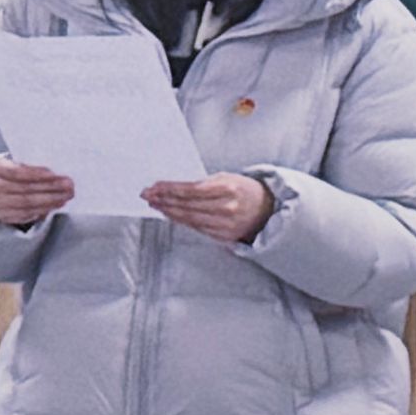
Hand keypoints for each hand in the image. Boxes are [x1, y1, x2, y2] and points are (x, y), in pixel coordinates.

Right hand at [0, 160, 74, 228]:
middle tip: (70, 186)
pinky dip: (44, 209)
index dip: (37, 173)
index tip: (55, 174)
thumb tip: (57, 173)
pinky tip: (57, 204)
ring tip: (67, 195)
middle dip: (50, 187)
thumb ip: (33, 166)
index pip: (17, 171)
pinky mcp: (4, 216)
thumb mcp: (19, 163)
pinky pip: (27, 214)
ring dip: (51, 199)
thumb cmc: (16, 172)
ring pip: (27, 203)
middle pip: (25, 188)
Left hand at [144, 175, 273, 245]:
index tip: (155, 186)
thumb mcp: (228, 178)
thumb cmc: (245, 191)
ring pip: (189, 219)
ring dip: (169, 212)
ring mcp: (225, 224)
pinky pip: (196, 228)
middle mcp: (226, 208)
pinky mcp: (224, 236)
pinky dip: (181, 221)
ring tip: (156, 205)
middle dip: (164, 200)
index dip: (169, 189)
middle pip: (186, 205)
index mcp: (228, 188)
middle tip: (148, 195)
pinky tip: (171, 215)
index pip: (190, 189)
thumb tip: (174, 188)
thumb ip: (203, 183)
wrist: (268, 210)